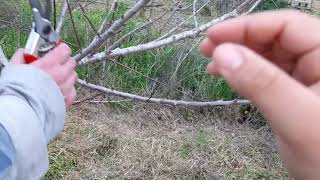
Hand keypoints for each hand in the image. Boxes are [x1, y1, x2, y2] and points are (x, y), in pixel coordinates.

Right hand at [11, 44, 76, 106]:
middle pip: (71, 62)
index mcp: (49, 64)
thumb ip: (21, 58)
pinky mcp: (67, 100)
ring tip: (56, 80)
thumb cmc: (17, 91)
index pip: (64, 50)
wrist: (22, 112)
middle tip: (55, 65)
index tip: (57, 51)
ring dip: (67, 76)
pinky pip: (73, 91)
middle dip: (64, 62)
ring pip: (73, 76)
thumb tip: (24, 53)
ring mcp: (66, 88)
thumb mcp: (15, 69)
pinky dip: (68, 90)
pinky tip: (58, 91)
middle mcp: (61, 75)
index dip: (61, 49)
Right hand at [200, 10, 319, 178]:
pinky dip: (243, 73)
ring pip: (267, 56)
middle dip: (238, 40)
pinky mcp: (293, 93)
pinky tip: (226, 75)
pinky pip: (265, 75)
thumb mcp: (299, 119)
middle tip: (206, 48)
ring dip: (237, 56)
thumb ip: (263, 84)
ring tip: (210, 62)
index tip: (213, 36)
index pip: (286, 26)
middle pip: (274, 38)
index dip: (247, 27)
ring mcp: (306, 78)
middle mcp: (318, 62)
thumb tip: (222, 54)